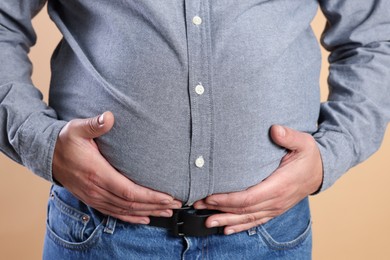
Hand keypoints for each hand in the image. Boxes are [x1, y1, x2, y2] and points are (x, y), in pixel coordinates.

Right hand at [52, 111, 181, 223]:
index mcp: (97, 174)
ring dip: (148, 212)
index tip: (169, 196)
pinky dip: (131, 218)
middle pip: (132, 204)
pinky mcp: (93, 199)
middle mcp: (97, 190)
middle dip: (156, 205)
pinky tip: (144, 218)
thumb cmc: (66, 141)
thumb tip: (108, 117)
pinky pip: (114, 214)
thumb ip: (94, 124)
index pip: (129, 191)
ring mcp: (94, 197)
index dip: (151, 196)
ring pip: (125, 211)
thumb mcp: (77, 129)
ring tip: (167, 212)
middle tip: (177, 204)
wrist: (47, 155)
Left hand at [193, 125, 322, 234]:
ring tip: (207, 222)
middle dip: (220, 209)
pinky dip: (240, 226)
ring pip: (247, 218)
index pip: (249, 197)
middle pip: (243, 210)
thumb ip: (289, 136)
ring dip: (226, 220)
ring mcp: (275, 207)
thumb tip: (275, 130)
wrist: (320, 171)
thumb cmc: (309, 156)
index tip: (210, 196)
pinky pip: (255, 221)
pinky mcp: (274, 209)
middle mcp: (276, 200)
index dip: (227, 199)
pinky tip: (227, 229)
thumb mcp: (303, 142)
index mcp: (280, 185)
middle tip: (198, 206)